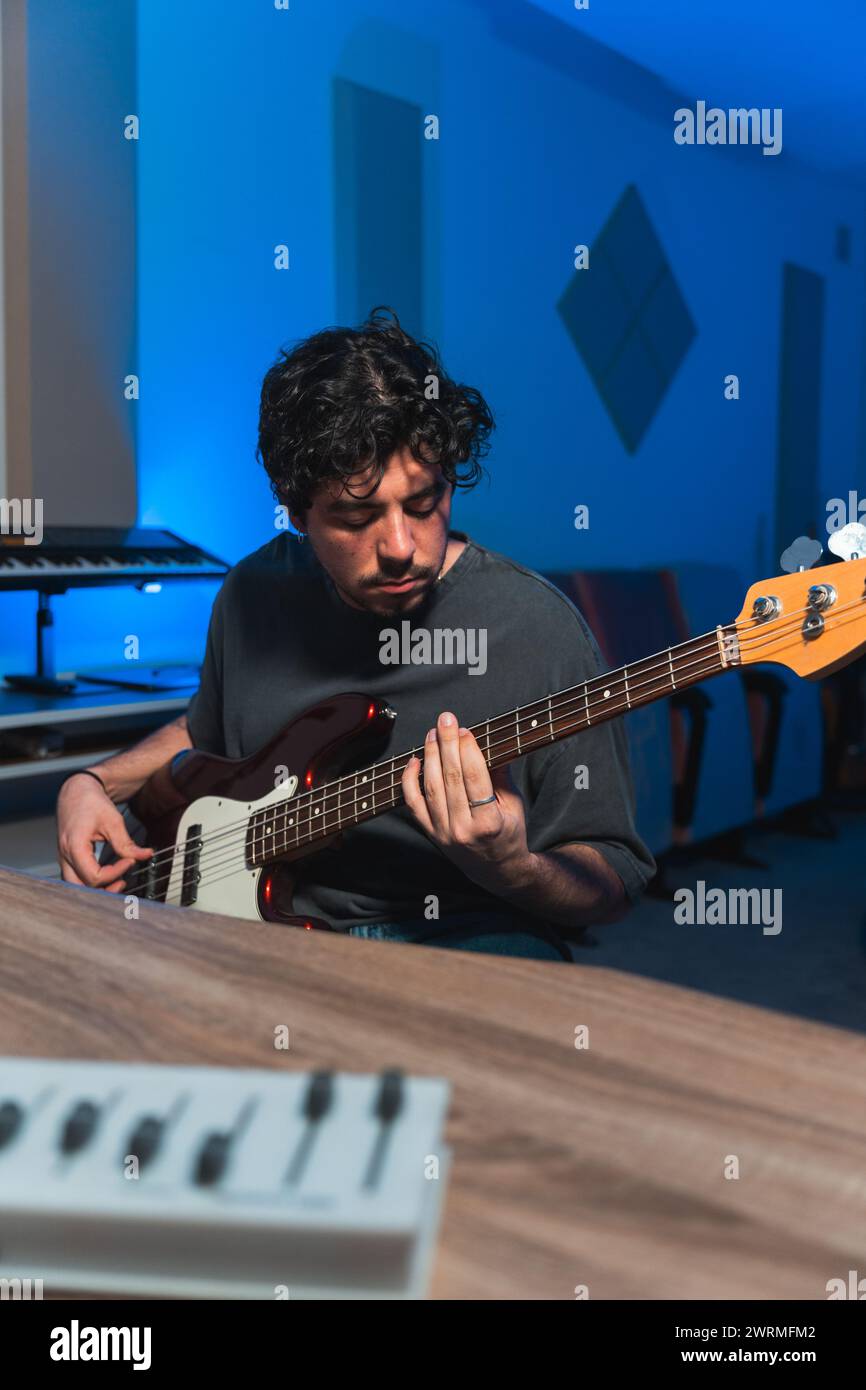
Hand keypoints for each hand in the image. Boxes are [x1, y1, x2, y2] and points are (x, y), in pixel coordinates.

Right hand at [57, 773, 152, 892]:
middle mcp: (65, 855)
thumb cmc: (90, 802)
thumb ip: (126, 843)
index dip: (115, 872)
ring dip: (97, 888)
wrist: (76, 791)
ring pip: (76, 885)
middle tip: (124, 881)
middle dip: (104, 889)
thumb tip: (145, 855)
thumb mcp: (112, 821)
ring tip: (118, 881)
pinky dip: (92, 881)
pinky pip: (77, 877)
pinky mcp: (69, 858)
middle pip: (81, 887)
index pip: (94, 876)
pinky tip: (109, 875)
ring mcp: (64, 858)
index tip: (130, 861)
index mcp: (74, 846)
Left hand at [402, 711, 535, 895]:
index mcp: (489, 823)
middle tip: (445, 719)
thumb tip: (487, 742)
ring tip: (432, 734)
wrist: (495, 870)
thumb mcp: (514, 804)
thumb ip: (500, 775)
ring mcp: (443, 833)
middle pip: (451, 778)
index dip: (467, 750)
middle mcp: (463, 830)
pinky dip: (409, 780)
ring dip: (430, 756)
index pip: (475, 778)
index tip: (464, 729)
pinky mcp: (430, 834)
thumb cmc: (508, 833)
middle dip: (447, 744)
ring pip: (431, 787)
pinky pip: (413, 803)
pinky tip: (415, 760)